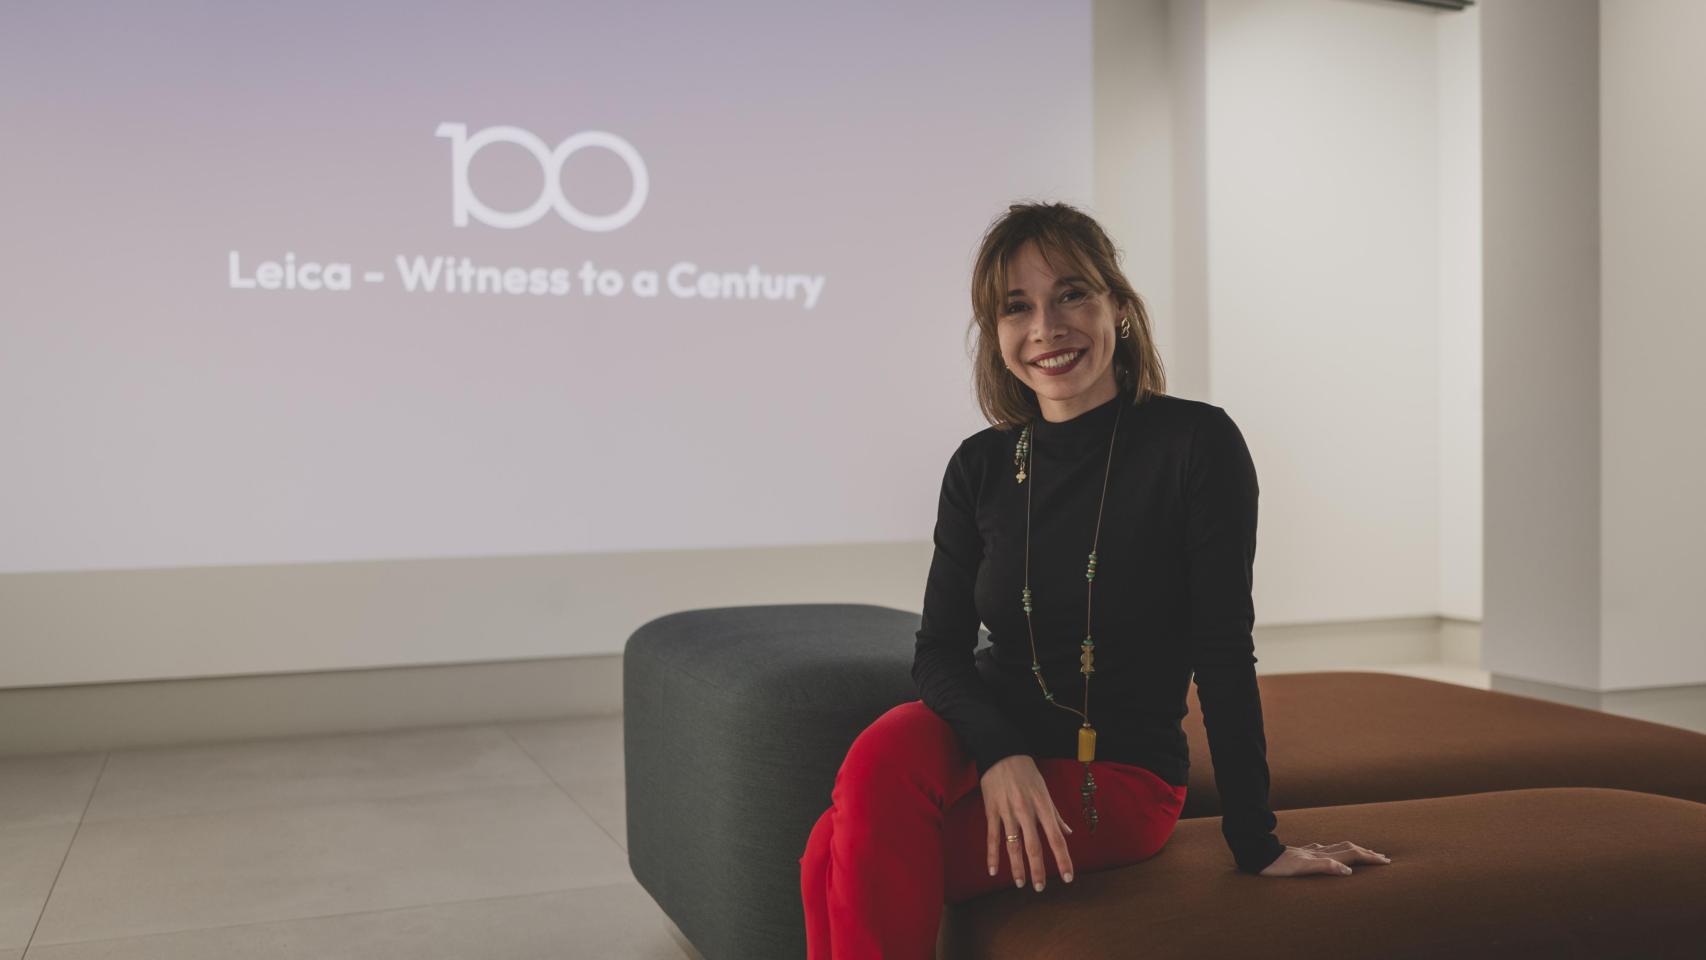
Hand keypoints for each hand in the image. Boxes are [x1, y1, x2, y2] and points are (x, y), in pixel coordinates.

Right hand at [981, 754, 1074, 891]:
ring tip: (1021, 883)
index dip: (1063, 859)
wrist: (1002, 753)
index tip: (1067, 878)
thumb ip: (1056, 815)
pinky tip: (993, 871)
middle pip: (1034, 847)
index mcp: (1043, 807)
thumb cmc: (1027, 773)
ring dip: (1017, 867)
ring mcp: (1008, 812)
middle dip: (1038, 870)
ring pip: (1013, 845)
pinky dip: (992, 855)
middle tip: (1040, 888)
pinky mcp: (992, 811)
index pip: (1056, 839)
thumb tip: (1068, 833)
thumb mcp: (1045, 791)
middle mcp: (1027, 812)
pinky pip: (992, 837)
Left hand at [1259, 840, 1392, 876]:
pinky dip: (1332, 851)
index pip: (1352, 854)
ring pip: (1336, 848)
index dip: (1369, 858)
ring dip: (1352, 850)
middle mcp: (1317, 851)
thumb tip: (1348, 871)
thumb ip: (1324, 866)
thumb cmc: (1278, 866)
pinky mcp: (1299, 854)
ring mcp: (1308, 851)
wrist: (1257, 855)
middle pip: (1347, 848)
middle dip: (1366, 852)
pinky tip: (1327, 851)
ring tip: (1362, 851)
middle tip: (1382, 857)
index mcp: (1321, 855)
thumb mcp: (1301, 868)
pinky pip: (1321, 850)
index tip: (1386, 861)